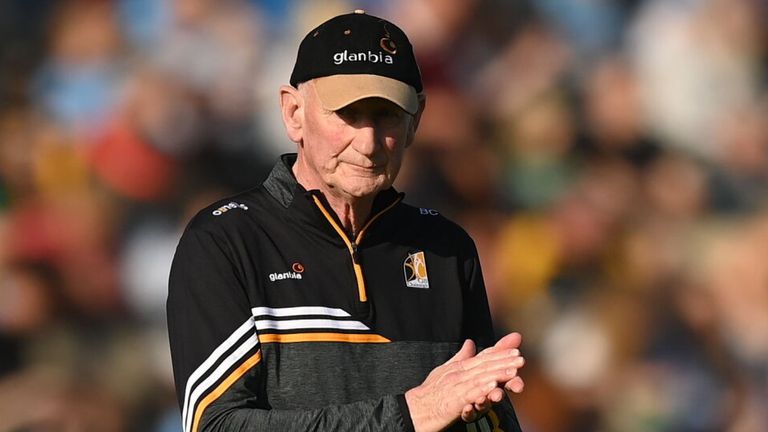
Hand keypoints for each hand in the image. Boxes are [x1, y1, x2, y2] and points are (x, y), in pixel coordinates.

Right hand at [404, 334, 524, 431]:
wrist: (415, 408)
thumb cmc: (431, 391)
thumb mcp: (446, 371)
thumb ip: (460, 358)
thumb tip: (470, 342)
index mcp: (459, 367)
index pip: (483, 358)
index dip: (500, 354)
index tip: (516, 350)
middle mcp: (459, 374)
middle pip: (484, 366)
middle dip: (504, 362)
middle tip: (520, 359)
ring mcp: (456, 387)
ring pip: (480, 378)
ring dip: (497, 374)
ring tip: (513, 371)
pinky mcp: (453, 401)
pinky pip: (469, 394)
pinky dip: (481, 389)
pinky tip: (493, 386)